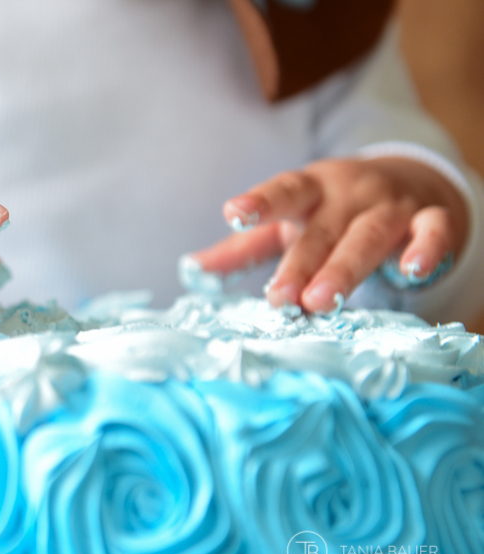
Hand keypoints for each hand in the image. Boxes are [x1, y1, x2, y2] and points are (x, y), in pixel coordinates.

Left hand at [191, 157, 467, 312]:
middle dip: (300, 265)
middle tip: (281, 299)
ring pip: (368, 236)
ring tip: (322, 303)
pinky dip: (425, 249)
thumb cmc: (332, 212)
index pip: (283, 192)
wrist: (413, 181)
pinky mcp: (430, 219)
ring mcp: (390, 205)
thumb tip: (190, 270)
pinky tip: (411, 271)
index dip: (259, 203)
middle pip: (321, 230)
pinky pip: (433, 231)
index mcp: (309, 191)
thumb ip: (242, 247)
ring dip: (345, 269)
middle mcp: (348, 194)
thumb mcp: (287, 223)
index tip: (233, 212)